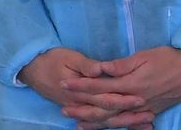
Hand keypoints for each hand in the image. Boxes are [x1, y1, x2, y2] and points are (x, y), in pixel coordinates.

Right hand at [19, 47, 143, 122]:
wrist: (31, 68)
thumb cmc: (51, 59)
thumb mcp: (69, 57)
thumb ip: (87, 65)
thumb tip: (101, 69)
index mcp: (80, 90)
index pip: (105, 97)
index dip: (123, 99)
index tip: (141, 99)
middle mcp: (80, 103)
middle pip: (107, 112)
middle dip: (129, 115)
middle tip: (149, 116)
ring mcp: (78, 108)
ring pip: (103, 120)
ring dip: (123, 123)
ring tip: (144, 125)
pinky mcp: (78, 108)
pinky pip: (97, 121)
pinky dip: (111, 125)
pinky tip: (126, 126)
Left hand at [62, 46, 180, 127]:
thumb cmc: (170, 58)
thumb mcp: (145, 55)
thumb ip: (122, 64)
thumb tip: (100, 69)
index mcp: (131, 84)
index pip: (100, 87)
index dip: (81, 86)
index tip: (65, 84)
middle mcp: (134, 100)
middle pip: (103, 108)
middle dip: (82, 108)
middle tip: (63, 109)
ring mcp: (141, 109)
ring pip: (113, 120)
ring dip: (93, 122)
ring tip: (77, 123)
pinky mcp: (149, 112)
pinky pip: (127, 123)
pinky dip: (113, 126)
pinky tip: (104, 127)